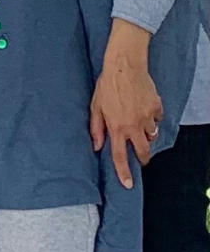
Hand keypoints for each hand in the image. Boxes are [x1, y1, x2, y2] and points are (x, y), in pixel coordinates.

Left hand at [90, 21, 161, 185]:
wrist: (124, 66)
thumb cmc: (106, 85)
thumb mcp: (95, 106)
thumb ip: (96, 128)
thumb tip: (97, 146)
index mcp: (117, 127)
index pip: (120, 156)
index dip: (124, 173)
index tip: (128, 184)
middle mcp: (134, 126)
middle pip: (143, 152)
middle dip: (142, 158)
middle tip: (140, 157)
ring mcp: (147, 117)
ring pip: (152, 136)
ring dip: (146, 137)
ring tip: (138, 128)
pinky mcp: (156, 107)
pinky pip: (157, 120)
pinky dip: (152, 119)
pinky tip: (144, 111)